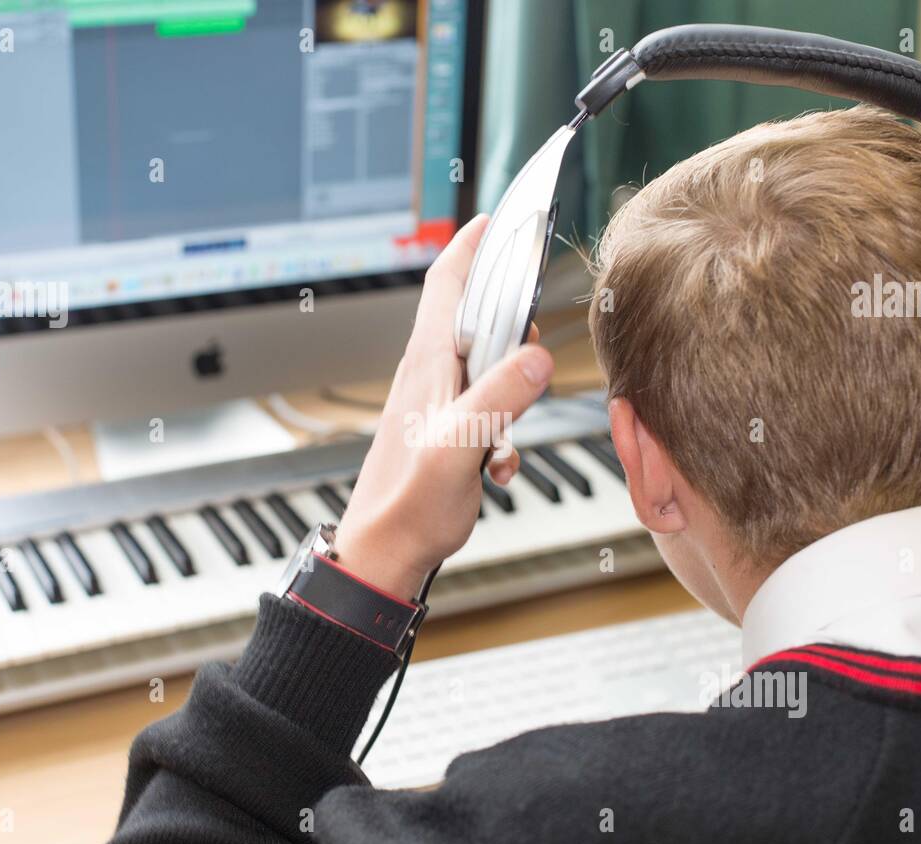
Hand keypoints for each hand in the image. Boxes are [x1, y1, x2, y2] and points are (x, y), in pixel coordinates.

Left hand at [334, 215, 554, 598]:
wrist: (385, 551)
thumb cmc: (409, 504)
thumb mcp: (460, 445)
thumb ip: (500, 396)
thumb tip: (535, 355)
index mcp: (428, 362)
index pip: (448, 282)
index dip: (473, 244)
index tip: (498, 216)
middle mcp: (430, 373)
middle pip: (477, 319)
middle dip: (512, 329)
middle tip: (527, 358)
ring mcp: (437, 401)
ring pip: (488, 366)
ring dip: (511, 392)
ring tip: (505, 434)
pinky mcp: (446, 429)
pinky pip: (487, 409)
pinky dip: (502, 432)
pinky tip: (497, 465)